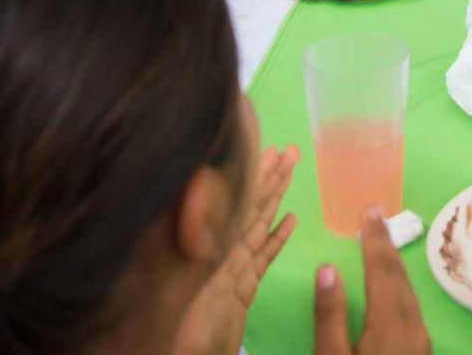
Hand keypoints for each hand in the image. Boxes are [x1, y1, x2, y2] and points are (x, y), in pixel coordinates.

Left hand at [173, 144, 299, 354]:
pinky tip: (290, 219)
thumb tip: (200, 179)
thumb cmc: (179, 325)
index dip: (252, 174)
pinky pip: (261, 258)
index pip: (232, 201)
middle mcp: (216, 251)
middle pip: (247, 207)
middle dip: (269, 177)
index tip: (267, 147)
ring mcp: (228, 270)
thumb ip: (193, 229)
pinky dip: (276, 238)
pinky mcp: (240, 291)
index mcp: (202, 245)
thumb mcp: (180, 273)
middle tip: (290, 150)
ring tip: (292, 171)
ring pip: (255, 226)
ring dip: (275, 198)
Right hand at [312, 210, 431, 354]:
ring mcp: (421, 341)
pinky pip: (411, 306)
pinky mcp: (421, 351)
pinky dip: (399, 284)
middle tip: (375, 214)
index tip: (369, 211)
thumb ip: (329, 316)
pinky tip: (393, 283)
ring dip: (394, 263)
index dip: (375, 240)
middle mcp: (413, 327)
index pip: (382, 271)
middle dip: (385, 244)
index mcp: (390, 325)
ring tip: (382, 240)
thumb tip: (327, 268)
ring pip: (408, 292)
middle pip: (399, 277)